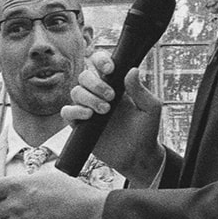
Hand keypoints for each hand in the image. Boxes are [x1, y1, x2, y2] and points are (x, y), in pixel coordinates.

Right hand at [62, 59, 164, 182]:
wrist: (137, 157)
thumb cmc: (146, 131)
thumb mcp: (150, 108)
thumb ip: (140, 90)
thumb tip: (132, 69)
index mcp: (115, 84)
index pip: (100, 63)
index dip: (101, 61)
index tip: (110, 70)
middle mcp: (98, 94)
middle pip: (84, 75)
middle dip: (95, 83)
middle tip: (111, 97)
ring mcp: (87, 108)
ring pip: (75, 91)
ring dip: (88, 98)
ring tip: (105, 111)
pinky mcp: (79, 125)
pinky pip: (67, 112)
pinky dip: (74, 111)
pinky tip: (88, 116)